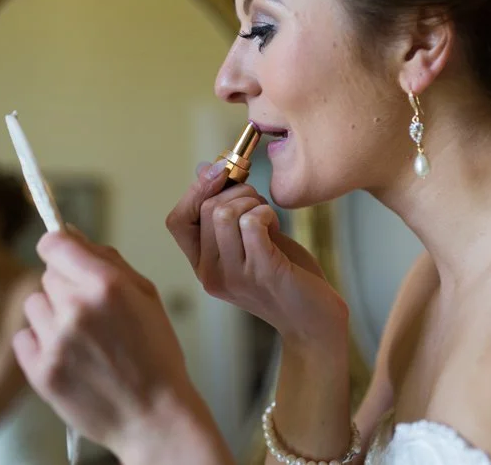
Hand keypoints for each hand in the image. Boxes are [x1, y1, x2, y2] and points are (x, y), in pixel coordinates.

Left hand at [12, 230, 215, 455]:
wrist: (154, 415)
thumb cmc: (156, 356)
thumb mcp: (147, 296)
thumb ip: (108, 261)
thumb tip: (72, 233)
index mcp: (106, 285)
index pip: (54, 244)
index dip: (59, 247)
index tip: (63, 256)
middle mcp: (76, 308)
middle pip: (47, 275)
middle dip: (65, 286)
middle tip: (91, 312)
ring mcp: (55, 341)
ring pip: (33, 304)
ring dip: (51, 315)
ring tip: (80, 337)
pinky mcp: (39, 371)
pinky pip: (22, 337)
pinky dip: (39, 344)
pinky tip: (67, 356)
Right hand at [165, 161, 347, 346]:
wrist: (314, 321)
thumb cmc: (285, 276)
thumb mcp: (251, 241)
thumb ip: (229, 211)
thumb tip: (205, 168)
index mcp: (203, 266)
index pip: (176, 221)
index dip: (194, 190)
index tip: (221, 171)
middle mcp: (211, 274)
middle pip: (206, 209)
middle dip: (238, 191)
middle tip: (260, 203)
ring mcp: (234, 276)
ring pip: (224, 213)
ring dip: (252, 202)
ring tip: (269, 218)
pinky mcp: (261, 273)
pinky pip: (251, 222)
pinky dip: (266, 213)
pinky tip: (277, 226)